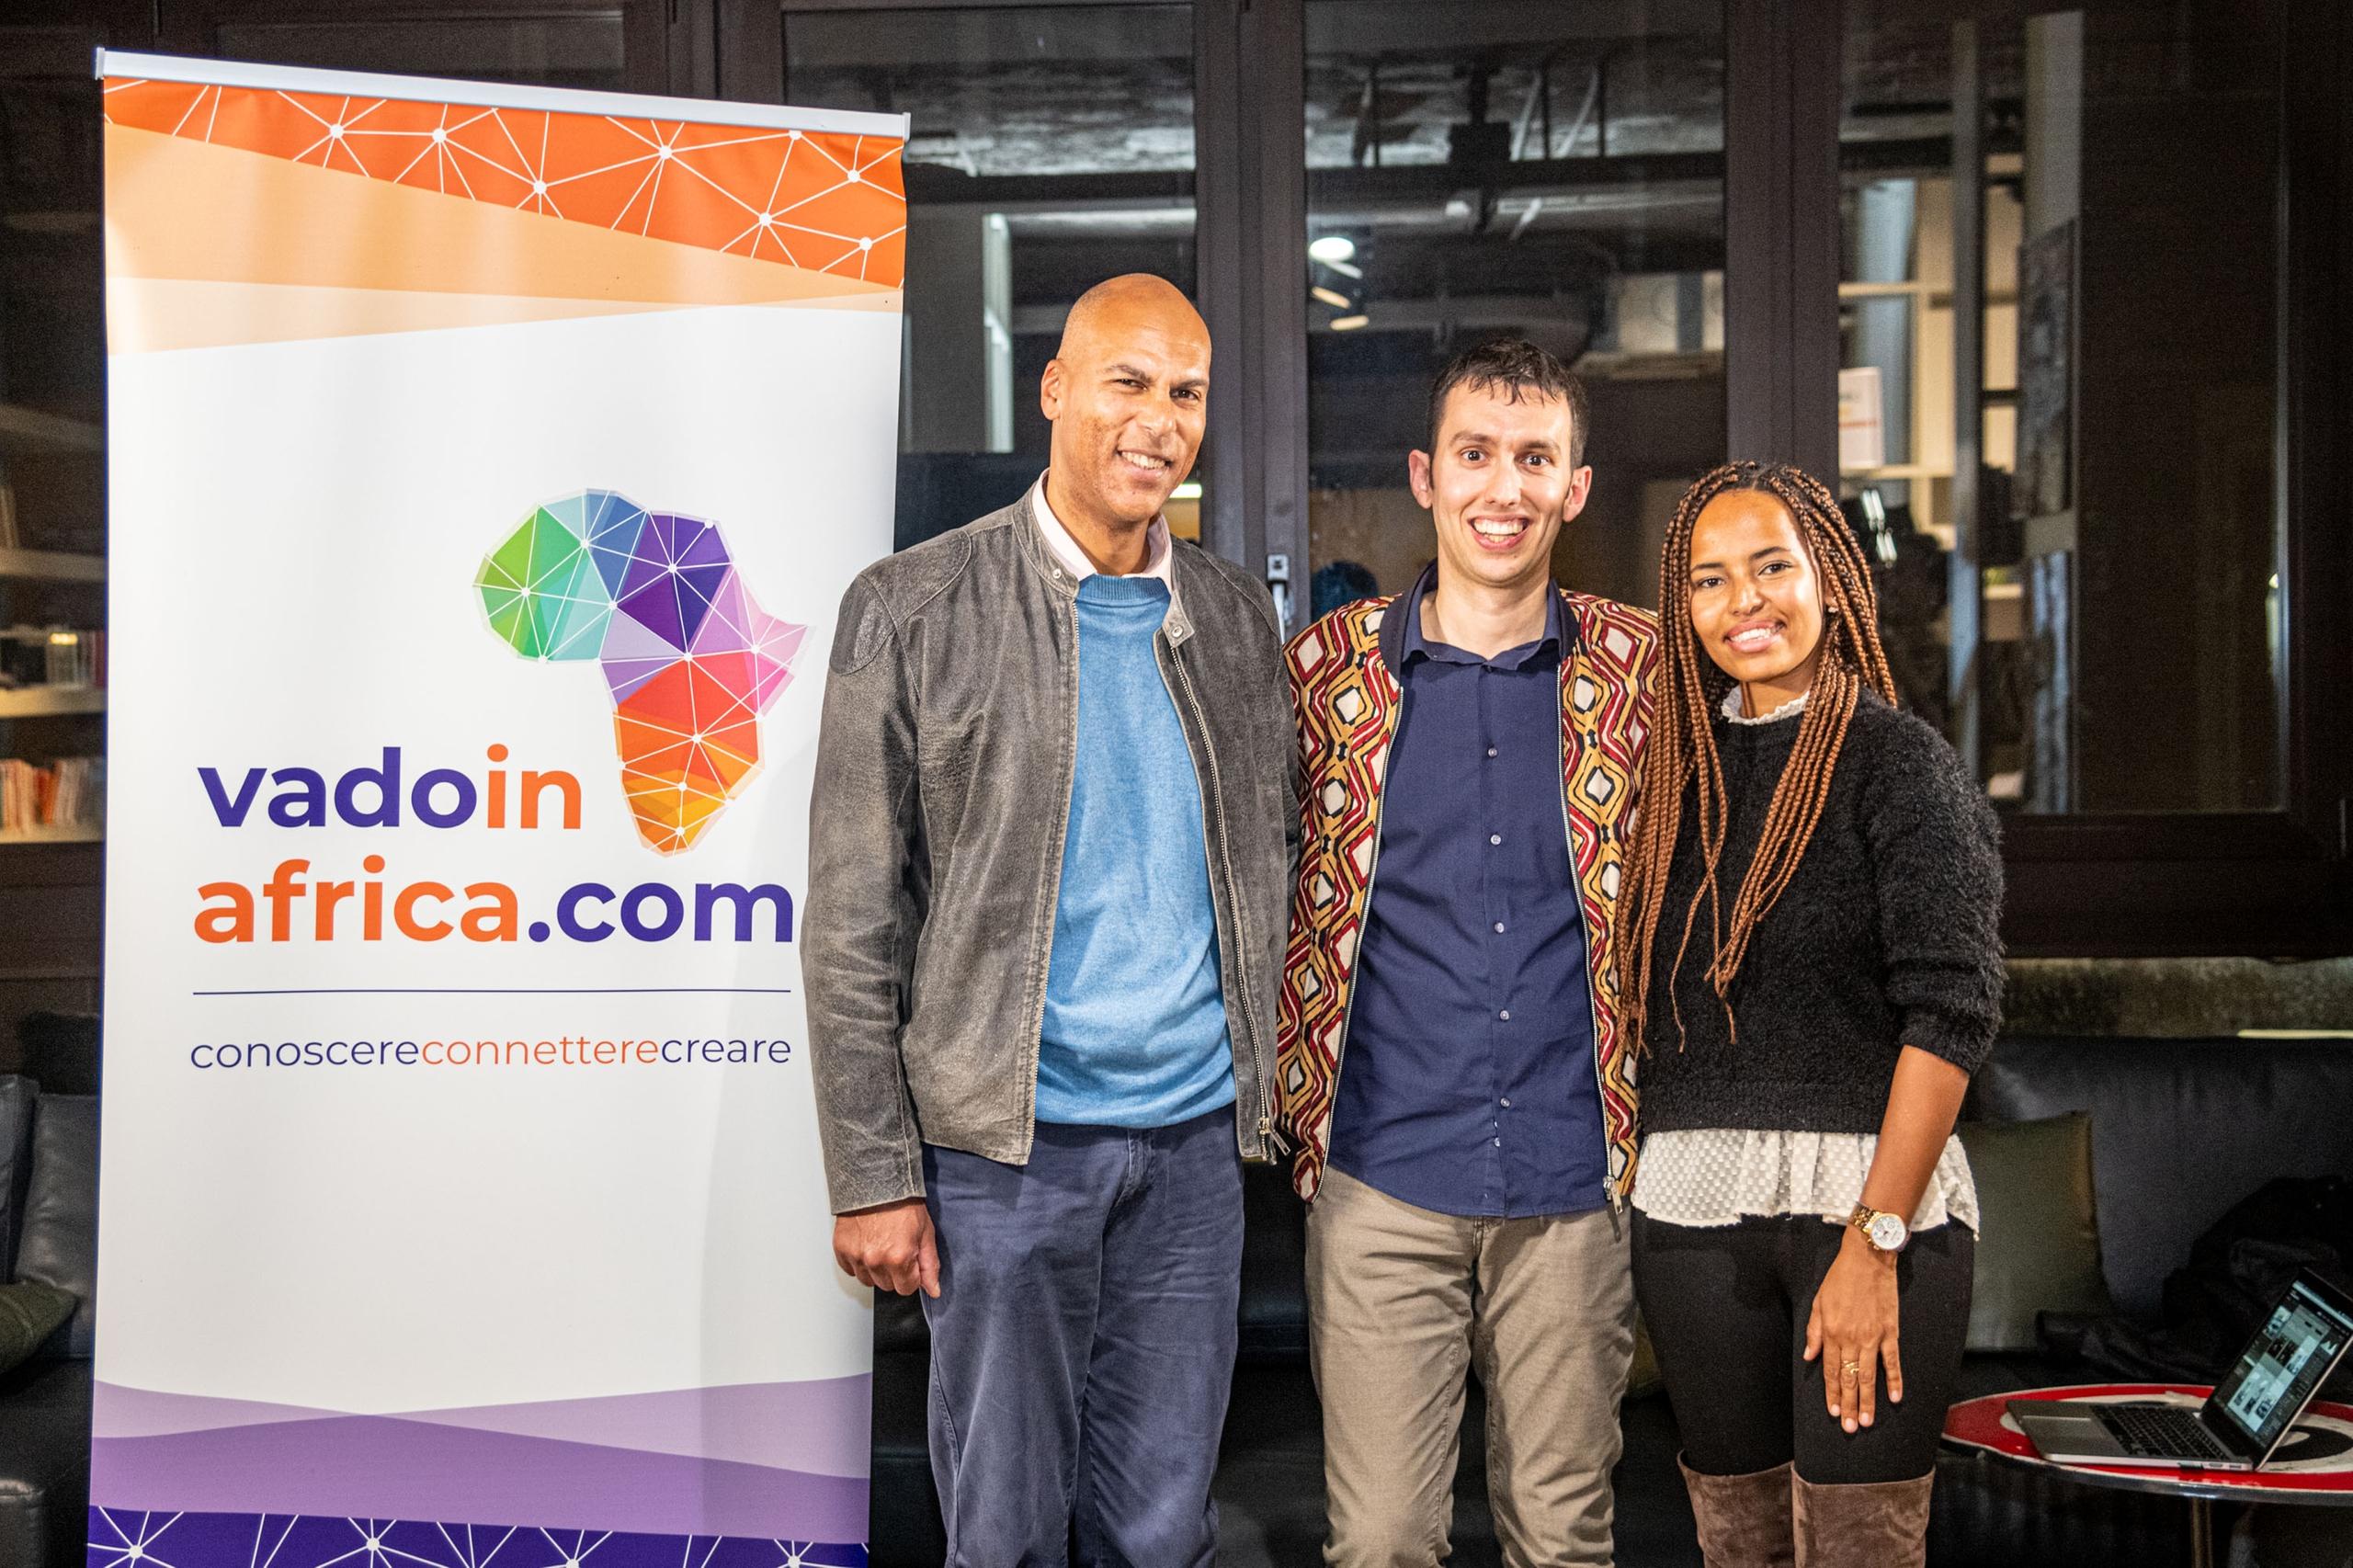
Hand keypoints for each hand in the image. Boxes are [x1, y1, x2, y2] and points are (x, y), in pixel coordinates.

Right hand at [833, 1197, 939, 1297]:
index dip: (911, 1275)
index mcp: (899, 1258)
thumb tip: (934, 1290)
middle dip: (894, 1272)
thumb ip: (930, 1265)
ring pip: (868, 1280)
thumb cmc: (903, 1203)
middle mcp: (875, 1260)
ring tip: (880, 1245)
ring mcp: (856, 1256)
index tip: (910, 1260)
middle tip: (896, 1248)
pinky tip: (867, 1245)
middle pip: (887, 1286)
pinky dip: (858, 1262)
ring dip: (875, 1269)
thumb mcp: (925, 1233)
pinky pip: (850, 1270)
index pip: (906, 1288)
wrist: (876, 1181)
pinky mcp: (841, 1249)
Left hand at [1803, 1227, 1902, 1433]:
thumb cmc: (1839, 1279)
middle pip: (1848, 1378)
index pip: (1830, 1370)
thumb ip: (1814, 1332)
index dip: (1831, 1393)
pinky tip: (1894, 1398)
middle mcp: (1851, 1338)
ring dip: (1867, 1400)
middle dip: (1848, 1405)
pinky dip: (1894, 1380)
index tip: (1833, 1412)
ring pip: (1869, 1375)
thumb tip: (1810, 1357)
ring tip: (1867, 1421)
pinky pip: (1892, 1361)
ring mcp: (1872, 1337)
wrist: (1867, 1259)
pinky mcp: (1890, 1331)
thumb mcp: (1818, 1302)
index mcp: (1831, 1332)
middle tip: (1850, 1428)